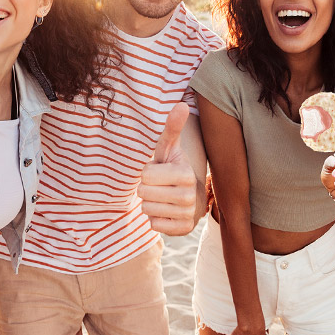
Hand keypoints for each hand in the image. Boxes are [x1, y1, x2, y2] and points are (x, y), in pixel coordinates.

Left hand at [139, 103, 198, 234]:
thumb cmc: (173, 168)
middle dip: (147, 189)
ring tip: (164, 198)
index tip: (161, 172)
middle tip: (160, 186)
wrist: (190, 196)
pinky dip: (156, 218)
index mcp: (185, 173)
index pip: (145, 175)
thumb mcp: (169, 148)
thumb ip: (172, 127)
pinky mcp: (184, 230)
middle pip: (144, 193)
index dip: (148, 173)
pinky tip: (167, 211)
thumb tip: (182, 104)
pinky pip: (154, 225)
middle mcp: (189, 195)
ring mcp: (188, 214)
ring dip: (151, 204)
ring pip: (147, 209)